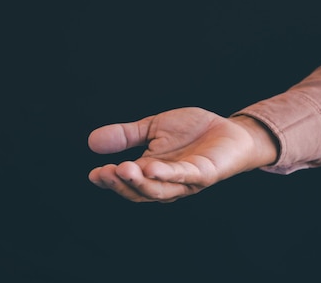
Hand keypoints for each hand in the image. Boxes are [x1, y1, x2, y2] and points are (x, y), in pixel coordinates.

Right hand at [88, 107, 278, 202]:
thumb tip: (91, 141)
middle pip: (139, 192)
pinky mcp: (204, 174)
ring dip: (140, 183)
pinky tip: (152, 168)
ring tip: (123, 170)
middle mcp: (166, 182)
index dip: (110, 181)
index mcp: (151, 172)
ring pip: (159, 190)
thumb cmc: (193, 132)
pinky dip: (168, 174)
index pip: (127, 183)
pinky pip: (184, 176)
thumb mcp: (153, 128)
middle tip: (104, 173)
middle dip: (120, 184)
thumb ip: (126, 135)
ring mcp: (186, 181)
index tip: (93, 174)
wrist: (229, 129)